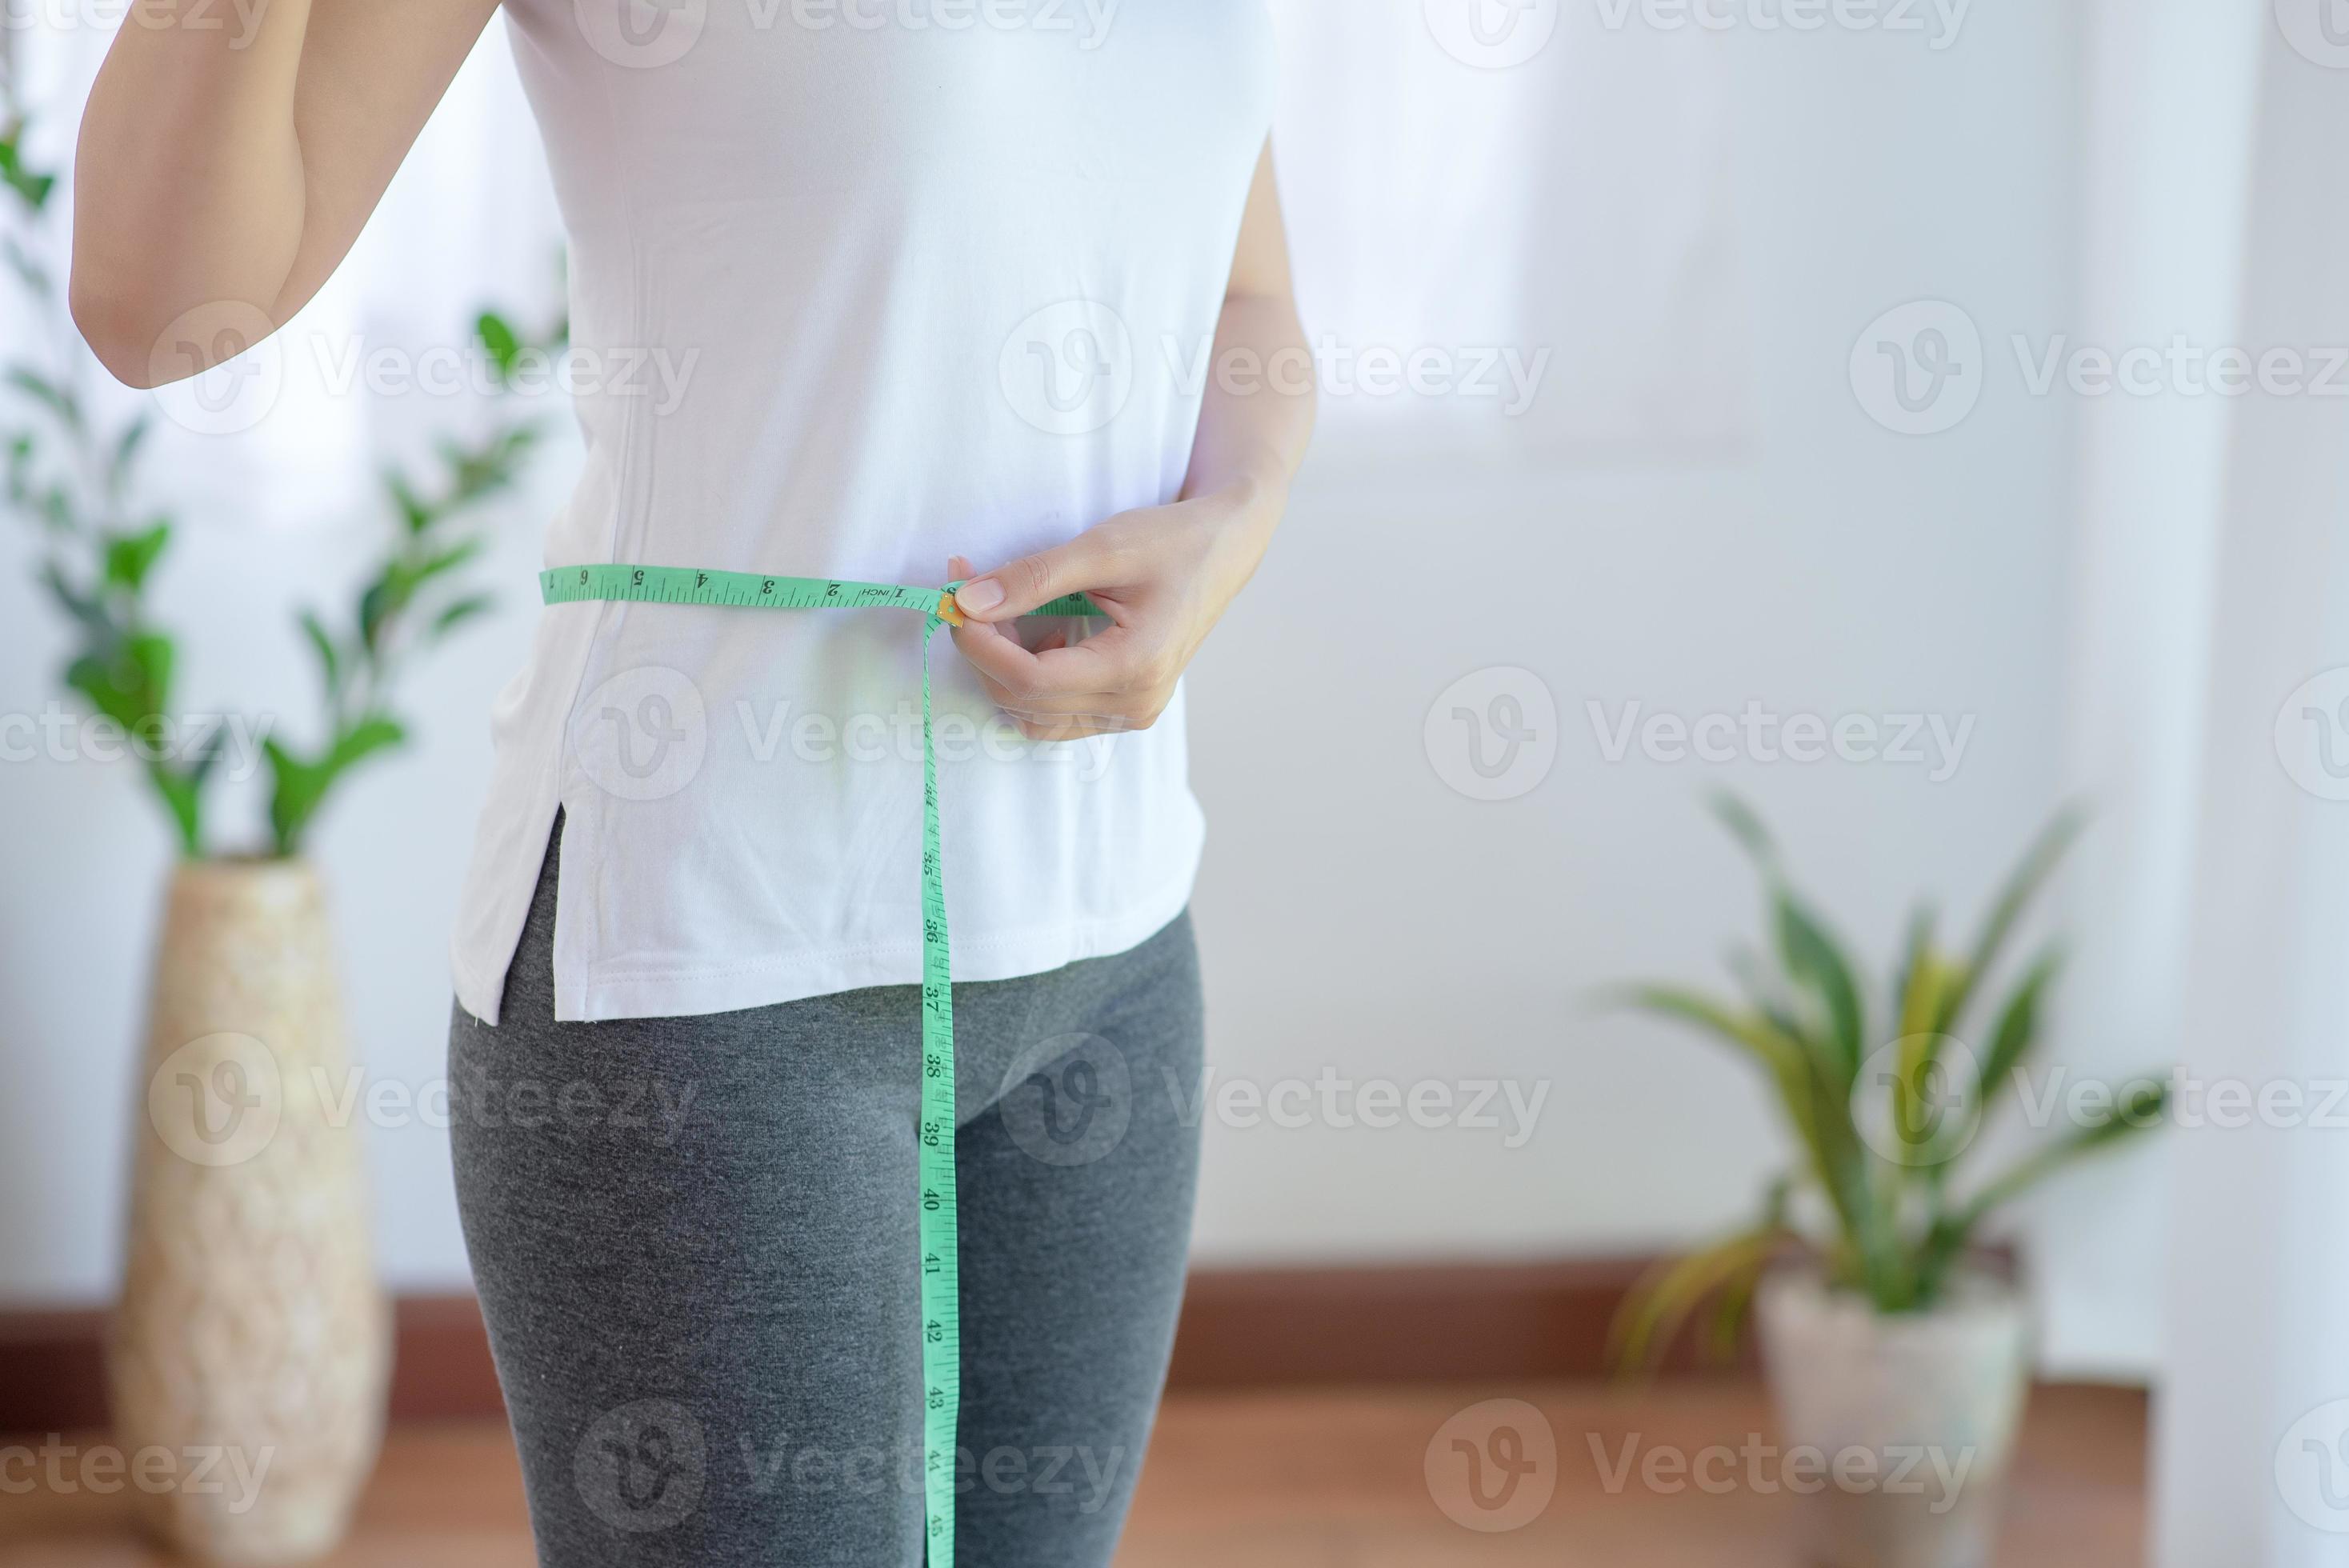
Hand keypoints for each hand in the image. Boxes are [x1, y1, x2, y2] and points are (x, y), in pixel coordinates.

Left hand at [947, 482, 1282, 740]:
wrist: (1224, 550)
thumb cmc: (1173, 541)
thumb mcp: (1102, 547)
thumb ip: (1032, 578)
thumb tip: (967, 602)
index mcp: (1134, 667)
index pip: (1028, 679)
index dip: (978, 643)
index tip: (956, 597)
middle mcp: (1134, 705)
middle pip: (1022, 700)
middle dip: (983, 648)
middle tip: (970, 591)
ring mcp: (1132, 713)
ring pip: (1032, 715)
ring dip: (1001, 668)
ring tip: (1004, 613)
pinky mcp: (1126, 709)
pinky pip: (1055, 714)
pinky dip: (1029, 681)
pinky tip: (1039, 637)